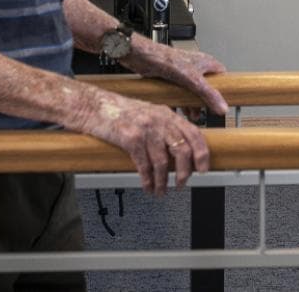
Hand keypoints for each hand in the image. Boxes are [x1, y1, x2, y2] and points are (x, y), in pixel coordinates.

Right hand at [74, 89, 208, 195]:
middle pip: (182, 150)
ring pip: (163, 162)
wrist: (94, 106)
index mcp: (167, 114)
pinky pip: (144, 165)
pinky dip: (148, 180)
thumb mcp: (149, 113)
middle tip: (181, 184)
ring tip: (161, 190)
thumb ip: (165, 127)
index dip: (202, 154)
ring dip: (163, 181)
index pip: (194, 134)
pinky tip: (147, 186)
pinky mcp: (130, 138)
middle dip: (184, 172)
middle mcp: (159, 120)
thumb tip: (181, 151)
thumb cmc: (120, 112)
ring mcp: (145, 129)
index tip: (204, 169)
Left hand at [122, 42, 228, 116]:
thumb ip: (208, 94)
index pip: (222, 75)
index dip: (225, 88)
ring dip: (192, 104)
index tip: (225, 101)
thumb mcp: (192, 79)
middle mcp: (194, 67)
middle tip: (206, 113)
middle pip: (206, 86)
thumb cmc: (165, 58)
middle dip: (205, 101)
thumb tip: (222, 107)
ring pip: (191, 92)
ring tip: (192, 116)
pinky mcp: (170, 79)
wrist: (141, 56)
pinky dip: (178, 103)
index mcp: (204, 62)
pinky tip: (176, 113)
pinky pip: (177, 94)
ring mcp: (182, 74)